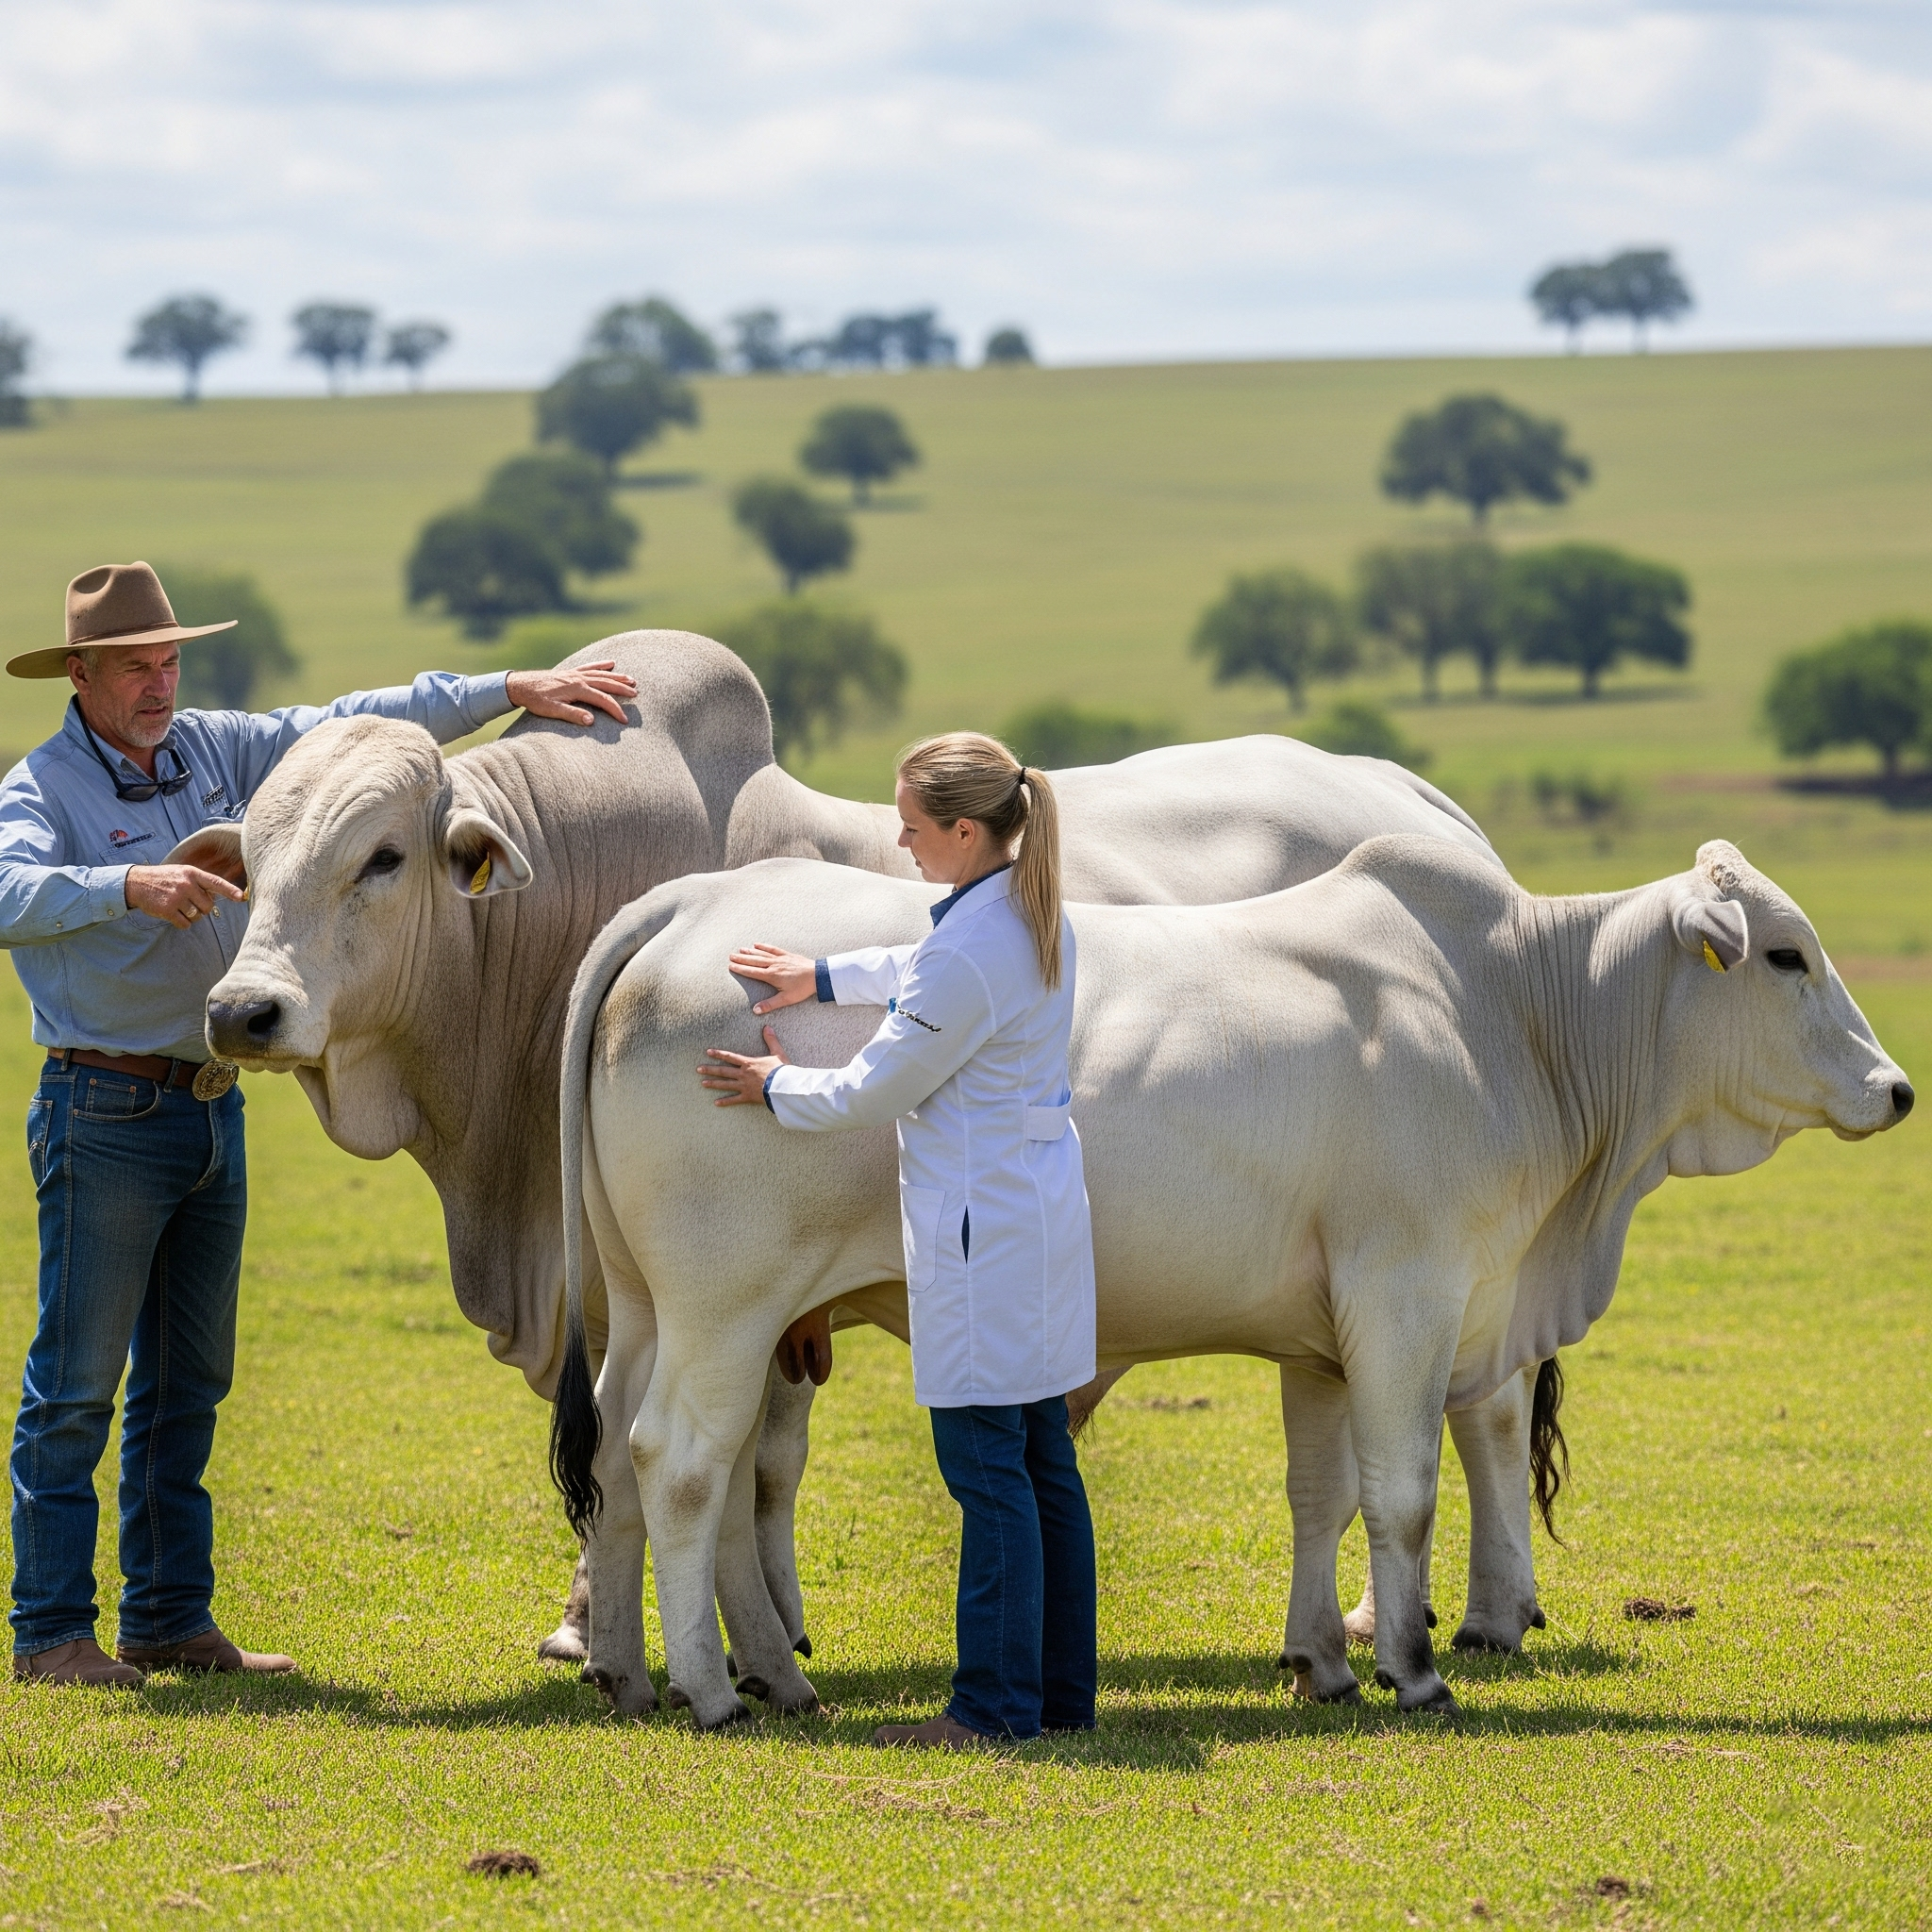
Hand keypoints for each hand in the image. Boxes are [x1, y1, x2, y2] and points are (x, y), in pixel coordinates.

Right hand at [125, 864, 247, 930]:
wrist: (136, 882)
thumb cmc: (164, 878)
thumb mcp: (182, 873)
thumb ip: (200, 882)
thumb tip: (217, 897)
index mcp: (192, 873)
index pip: (216, 882)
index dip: (230, 890)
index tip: (241, 897)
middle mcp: (186, 884)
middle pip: (208, 906)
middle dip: (202, 909)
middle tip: (190, 904)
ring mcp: (176, 897)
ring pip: (197, 917)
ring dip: (191, 917)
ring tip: (180, 907)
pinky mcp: (167, 910)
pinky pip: (185, 924)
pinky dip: (182, 923)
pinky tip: (173, 915)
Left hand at [505, 662, 636, 726]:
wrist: (521, 685)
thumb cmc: (536, 700)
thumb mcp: (553, 710)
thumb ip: (572, 715)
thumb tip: (592, 721)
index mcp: (577, 689)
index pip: (602, 699)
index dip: (615, 710)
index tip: (625, 720)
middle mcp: (579, 678)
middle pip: (606, 683)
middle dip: (622, 689)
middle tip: (636, 694)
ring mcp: (575, 673)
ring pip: (601, 674)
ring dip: (617, 676)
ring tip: (631, 679)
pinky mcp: (571, 672)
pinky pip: (590, 666)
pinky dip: (601, 665)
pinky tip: (611, 663)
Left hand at [700, 1026, 788, 1106]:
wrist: (783, 1086)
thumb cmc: (781, 1070)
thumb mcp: (777, 1053)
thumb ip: (771, 1040)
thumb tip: (767, 1027)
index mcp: (749, 1063)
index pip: (730, 1057)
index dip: (718, 1054)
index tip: (708, 1052)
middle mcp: (743, 1074)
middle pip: (723, 1071)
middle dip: (710, 1069)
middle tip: (698, 1069)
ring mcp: (744, 1086)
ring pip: (725, 1084)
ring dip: (713, 1083)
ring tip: (703, 1083)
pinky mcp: (747, 1096)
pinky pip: (734, 1099)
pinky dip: (725, 1101)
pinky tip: (716, 1103)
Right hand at [728, 943, 817, 1015]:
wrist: (818, 975)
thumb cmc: (803, 988)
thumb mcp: (786, 999)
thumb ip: (770, 1004)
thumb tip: (755, 1010)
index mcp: (772, 976)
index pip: (752, 972)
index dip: (741, 969)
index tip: (731, 966)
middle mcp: (774, 965)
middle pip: (754, 961)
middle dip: (741, 959)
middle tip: (730, 956)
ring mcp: (781, 959)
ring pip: (762, 954)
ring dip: (750, 952)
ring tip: (740, 950)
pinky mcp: (787, 955)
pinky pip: (773, 949)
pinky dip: (764, 947)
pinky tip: (757, 945)